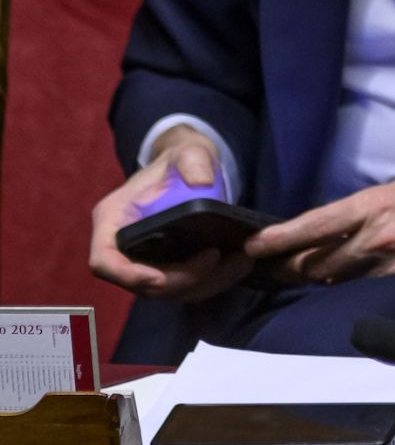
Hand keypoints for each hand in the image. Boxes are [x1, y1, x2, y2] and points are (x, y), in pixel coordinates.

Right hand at [89, 126, 253, 301]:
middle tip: (217, 258)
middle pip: (142, 284)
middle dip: (181, 279)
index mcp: (113, 220)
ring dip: (205, 284)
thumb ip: (193, 160)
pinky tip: (238, 265)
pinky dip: (213, 282)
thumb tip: (202, 183)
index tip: (159, 278)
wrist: (192, 169)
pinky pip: (187, 288)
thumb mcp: (189, 151)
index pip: (104, 261)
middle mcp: (123, 247)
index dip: (127, 275)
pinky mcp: (169, 268)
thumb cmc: (181, 160)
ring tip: (239, 261)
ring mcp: (146, 261)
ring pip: (169, 292)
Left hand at [244, 172, 394, 284]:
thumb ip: (374, 208)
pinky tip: (347, 287)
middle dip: (295, 264)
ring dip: (320, 280)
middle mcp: (382, 235)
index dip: (281, 237)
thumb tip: (342, 223)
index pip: (317, 223)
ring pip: (339, 281)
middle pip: (319, 260)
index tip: (255, 245)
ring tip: (307, 276)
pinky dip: (351, 290)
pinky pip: (367, 292)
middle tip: (278, 265)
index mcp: (381, 203)